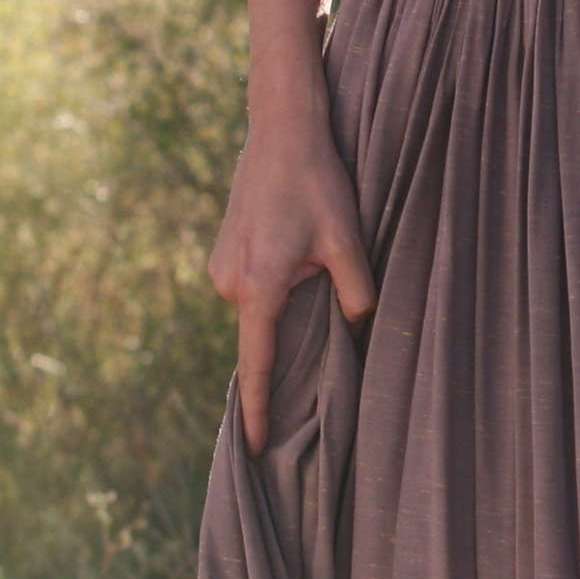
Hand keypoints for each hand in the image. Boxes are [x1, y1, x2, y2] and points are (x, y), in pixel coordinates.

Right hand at [206, 79, 373, 447]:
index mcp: (259, 287)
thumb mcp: (347, 240)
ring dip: (286, 297)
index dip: (259, 409)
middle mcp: (229, 284)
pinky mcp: (221, 255)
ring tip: (310, 249)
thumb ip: (356, 295)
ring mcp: (220, 269)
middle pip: (268, 331)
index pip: (259, 363)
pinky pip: (252, 287)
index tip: (255, 448)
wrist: (281, 130)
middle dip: (292, 331)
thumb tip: (359, 333)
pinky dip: (273, 282)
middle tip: (320, 289)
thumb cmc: (317, 183)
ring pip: (262, 307)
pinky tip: (295, 244)